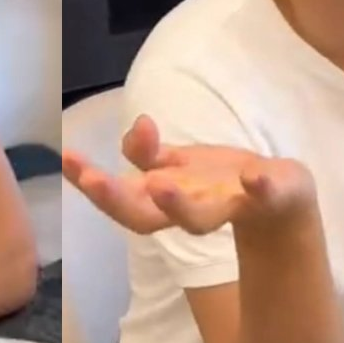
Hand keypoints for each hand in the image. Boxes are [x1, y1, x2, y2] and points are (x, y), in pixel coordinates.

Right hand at [62, 114, 316, 235]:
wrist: (277, 196)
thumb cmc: (216, 180)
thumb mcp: (175, 162)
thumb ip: (145, 150)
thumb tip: (136, 124)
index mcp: (162, 197)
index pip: (119, 197)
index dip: (88, 181)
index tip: (66, 157)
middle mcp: (186, 210)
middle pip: (144, 217)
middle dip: (115, 200)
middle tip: (91, 179)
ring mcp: (226, 207)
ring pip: (197, 218)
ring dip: (176, 205)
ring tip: (160, 185)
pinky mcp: (269, 198)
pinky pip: (264, 195)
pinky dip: (259, 188)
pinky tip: (254, 176)